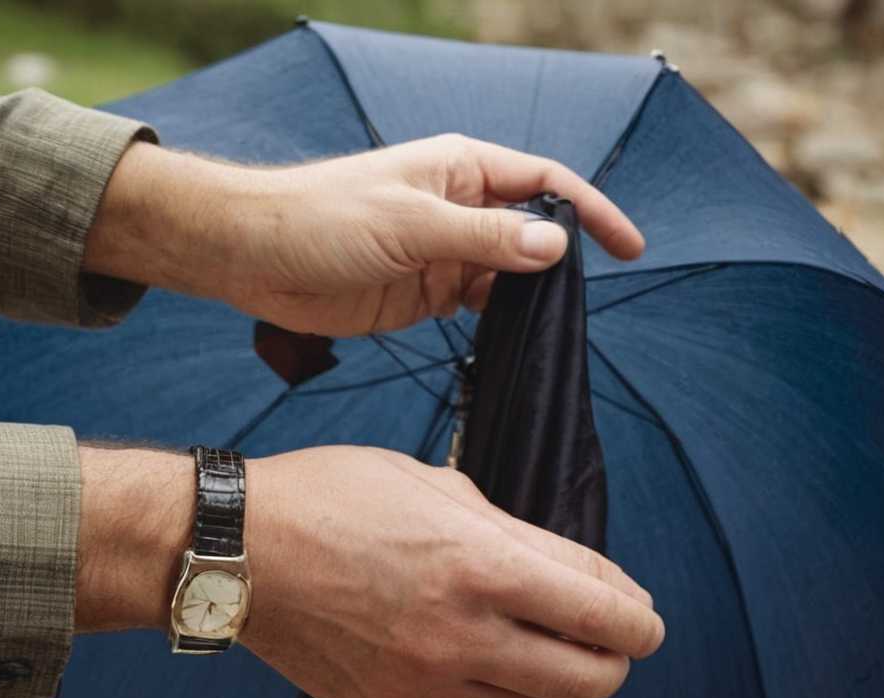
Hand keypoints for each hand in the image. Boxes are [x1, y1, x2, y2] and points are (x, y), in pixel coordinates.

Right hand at [75, 445, 664, 697]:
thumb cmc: (331, 498)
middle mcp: (458, 634)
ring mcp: (422, 686)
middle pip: (586, 679)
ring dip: (555, 690)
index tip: (644, 620)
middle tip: (609, 645)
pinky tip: (491, 684)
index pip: (601, 610)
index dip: (639, 619)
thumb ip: (511, 530)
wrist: (239, 550)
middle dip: (613, 661)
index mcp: (478, 563)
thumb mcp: (432, 483)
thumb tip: (572, 573)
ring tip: (543, 659)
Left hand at [85, 135, 643, 335]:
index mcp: (462, 170)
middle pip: (532, 233)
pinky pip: (477, 307)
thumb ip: (484, 237)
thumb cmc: (322, 217)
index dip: (589, 211)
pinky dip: (497, 322)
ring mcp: (444, 254)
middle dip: (560, 265)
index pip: (545, 182)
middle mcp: (460, 209)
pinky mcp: (424, 294)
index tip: (629, 248)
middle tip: (581, 307)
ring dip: (529, 299)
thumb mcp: (410, 223)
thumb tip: (554, 243)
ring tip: (550, 330)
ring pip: (508, 276)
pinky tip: (510, 340)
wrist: (254, 257)